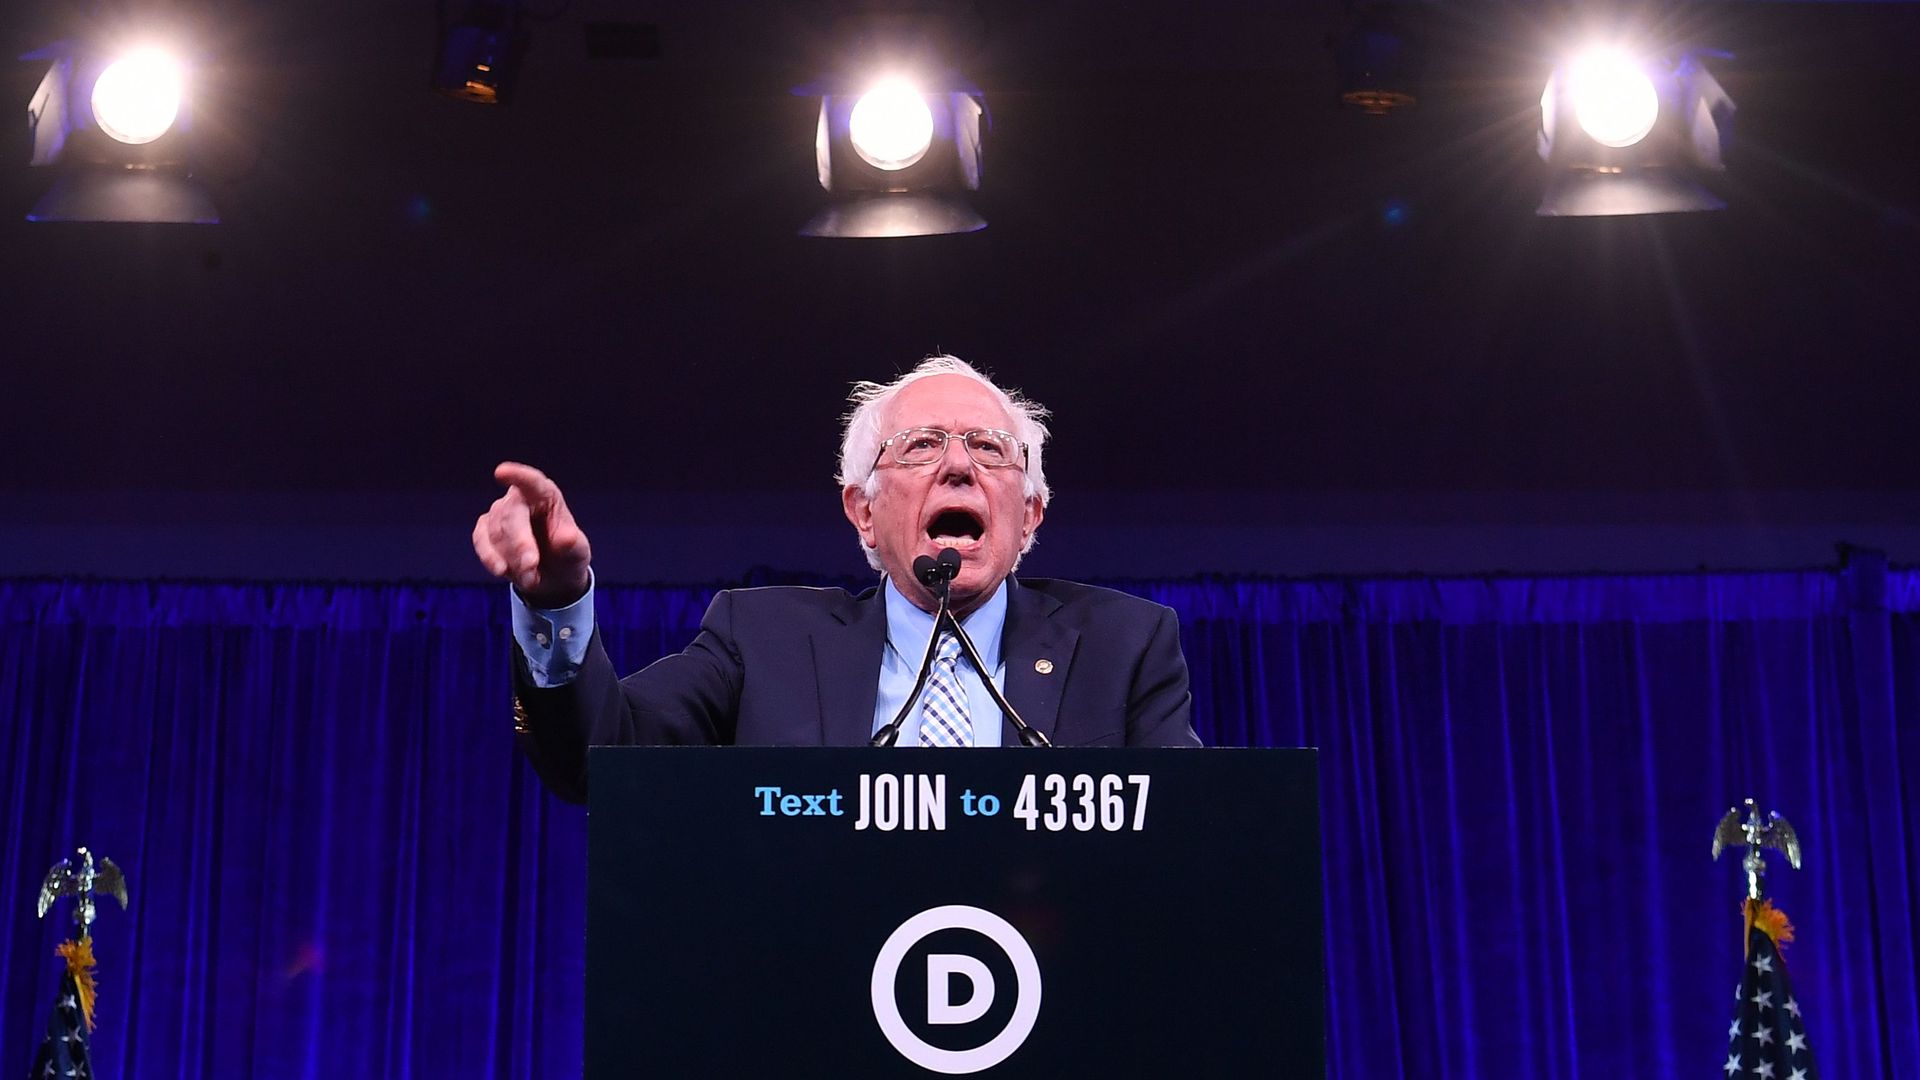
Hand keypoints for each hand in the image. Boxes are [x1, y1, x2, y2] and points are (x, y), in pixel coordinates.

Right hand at [473, 462, 593, 608]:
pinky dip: (490, 557)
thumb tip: (566, 538)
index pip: (534, 483)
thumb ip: (573, 545)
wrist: (552, 577)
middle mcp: (521, 500)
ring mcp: (500, 514)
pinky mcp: (485, 530)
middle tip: (531, 567)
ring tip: (532, 579)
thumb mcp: (578, 553)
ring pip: (496, 531)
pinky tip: (501, 571)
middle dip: (520, 544)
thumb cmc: (567, 556)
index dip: (518, 477)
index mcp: (547, 497)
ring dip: (512, 559)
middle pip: (512, 515)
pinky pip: (481, 540)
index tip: (501, 472)